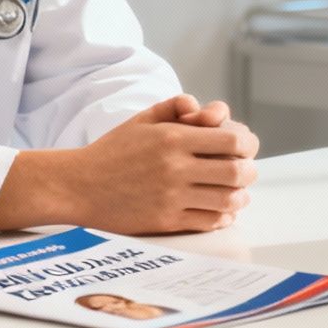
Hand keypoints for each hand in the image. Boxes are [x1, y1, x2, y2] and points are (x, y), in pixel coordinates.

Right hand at [58, 94, 260, 233]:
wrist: (78, 186)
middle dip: (249, 170)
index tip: (246, 145)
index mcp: (173, 138)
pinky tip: (222, 210)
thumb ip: (174, 107)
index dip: (248, 143)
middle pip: (237, 172)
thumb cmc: (112, 151)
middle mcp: (176, 168)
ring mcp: (172, 197)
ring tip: (237, 192)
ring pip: (228, 200)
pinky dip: (223, 217)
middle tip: (246, 170)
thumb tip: (203, 106)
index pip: (232, 140)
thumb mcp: (141, 120)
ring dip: (240, 196)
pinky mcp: (166, 221)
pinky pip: (209, 222)